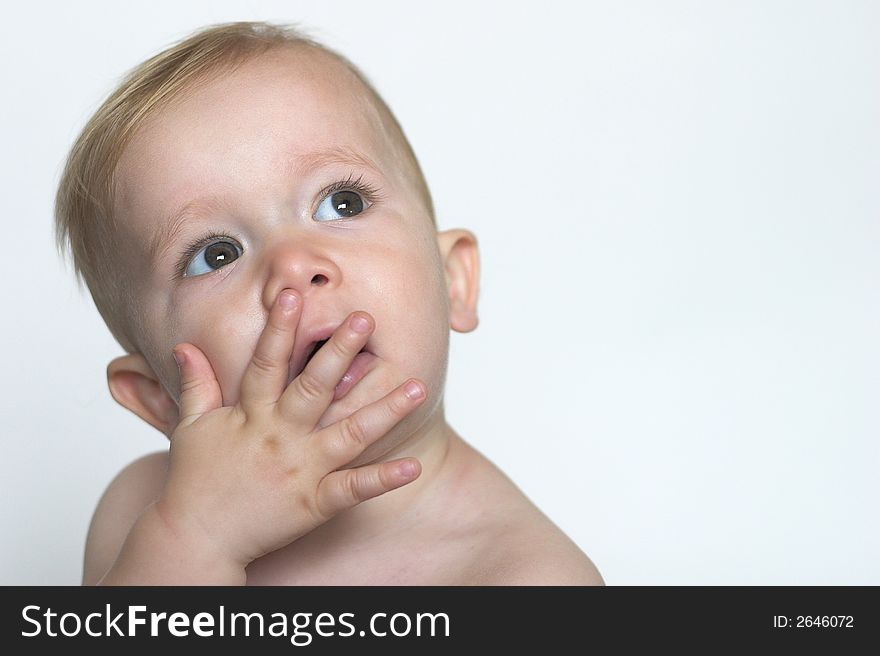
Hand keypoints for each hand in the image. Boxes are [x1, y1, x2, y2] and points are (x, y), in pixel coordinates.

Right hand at [157, 289, 425, 570]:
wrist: (196, 538)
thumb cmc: (195, 480)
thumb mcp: (192, 427)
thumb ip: (197, 384)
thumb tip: (185, 346)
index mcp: (252, 414)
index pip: (266, 363)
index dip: (279, 328)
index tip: (293, 296)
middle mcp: (281, 436)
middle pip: (314, 387)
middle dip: (339, 351)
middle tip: (364, 319)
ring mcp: (301, 469)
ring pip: (349, 433)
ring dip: (385, 409)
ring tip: (418, 386)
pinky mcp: (315, 502)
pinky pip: (353, 488)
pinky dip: (383, 478)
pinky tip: (412, 466)